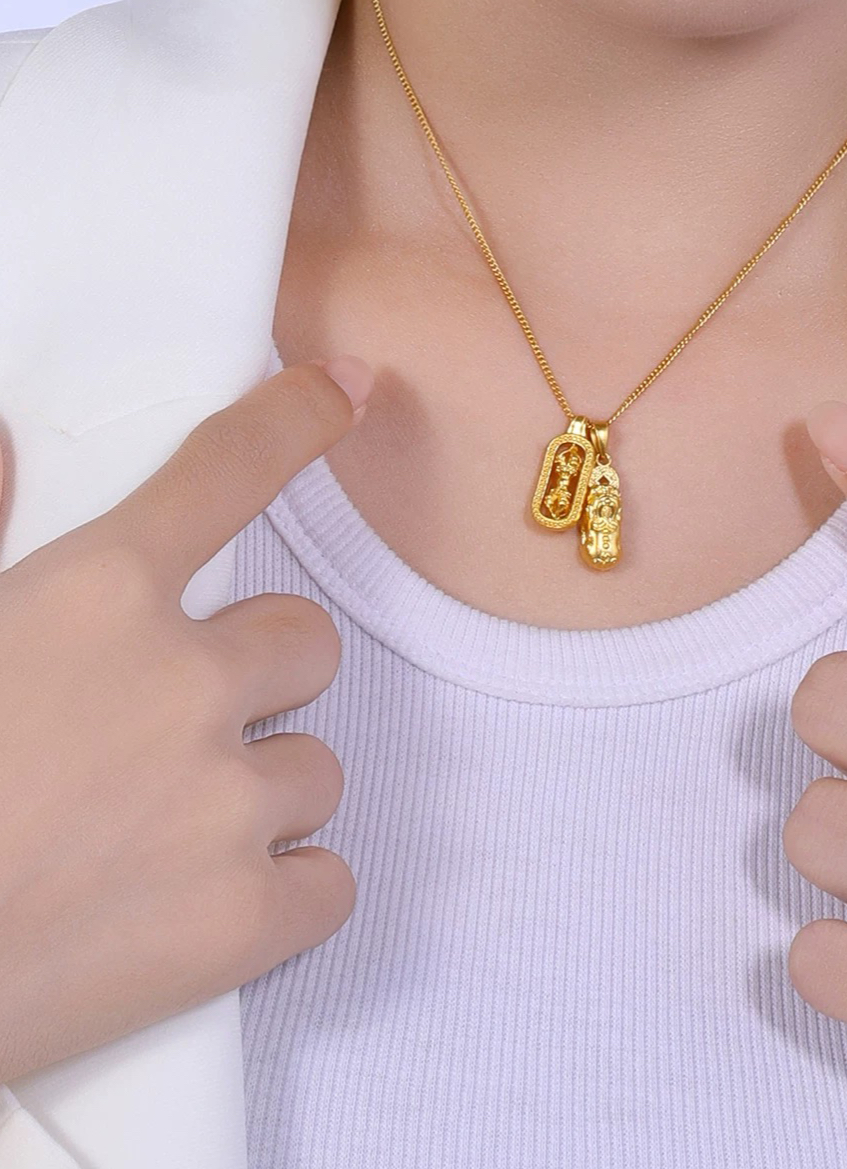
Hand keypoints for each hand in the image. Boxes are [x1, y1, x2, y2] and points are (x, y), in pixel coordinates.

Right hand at [0, 356, 373, 1083]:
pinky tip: (207, 906)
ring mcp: (227, 806)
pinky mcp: (245, 920)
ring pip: (318, 768)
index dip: (294, 420)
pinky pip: (331, 881)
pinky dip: (286, 893)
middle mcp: (185, 685)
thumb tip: (9, 441)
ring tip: (163, 836)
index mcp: (95, 600)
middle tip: (179, 726)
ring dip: (262, 794)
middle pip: (305, 640)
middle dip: (259, 676)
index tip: (348, 390)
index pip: (224, 470)